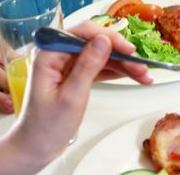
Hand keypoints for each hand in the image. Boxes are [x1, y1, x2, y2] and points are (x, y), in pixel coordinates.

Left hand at [6, 21, 150, 162]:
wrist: (36, 147)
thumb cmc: (46, 126)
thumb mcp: (71, 97)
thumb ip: (88, 66)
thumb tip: (104, 40)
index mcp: (49, 54)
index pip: (83, 34)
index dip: (109, 38)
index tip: (130, 49)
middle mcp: (57, 54)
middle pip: (95, 43)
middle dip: (120, 54)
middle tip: (142, 66)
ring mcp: (67, 64)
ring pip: (101, 55)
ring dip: (123, 64)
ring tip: (144, 75)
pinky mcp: (75, 75)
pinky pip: (99, 67)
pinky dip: (116, 72)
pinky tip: (133, 76)